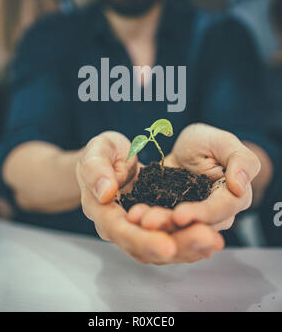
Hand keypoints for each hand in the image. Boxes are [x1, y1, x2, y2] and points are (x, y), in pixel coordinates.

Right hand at [76, 131, 223, 263]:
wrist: (111, 159)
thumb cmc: (103, 153)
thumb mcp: (97, 150)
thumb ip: (96, 168)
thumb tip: (105, 191)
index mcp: (102, 211)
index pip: (121, 231)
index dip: (144, 240)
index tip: (168, 245)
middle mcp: (120, 228)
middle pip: (147, 248)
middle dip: (178, 245)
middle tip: (205, 238)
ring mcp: (139, 230)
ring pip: (163, 249)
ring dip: (190, 247)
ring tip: (214, 240)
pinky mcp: (155, 227)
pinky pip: (173, 239)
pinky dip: (192, 242)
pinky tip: (211, 240)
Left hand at [128, 123, 260, 232]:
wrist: (185, 151)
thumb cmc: (209, 144)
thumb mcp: (224, 142)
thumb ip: (240, 160)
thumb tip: (240, 185)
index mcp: (233, 198)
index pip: (220, 211)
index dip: (200, 215)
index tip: (179, 215)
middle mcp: (214, 217)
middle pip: (195, 228)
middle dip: (171, 226)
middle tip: (148, 221)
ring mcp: (191, 221)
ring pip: (176, 231)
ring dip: (156, 228)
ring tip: (137, 218)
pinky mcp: (170, 219)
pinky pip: (160, 225)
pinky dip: (146, 222)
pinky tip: (132, 217)